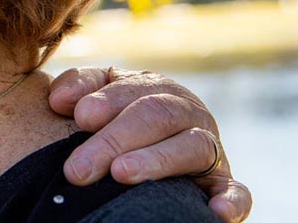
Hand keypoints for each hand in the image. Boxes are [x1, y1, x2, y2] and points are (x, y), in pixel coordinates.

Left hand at [49, 67, 251, 222]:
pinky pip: (237, 191)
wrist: (154, 146)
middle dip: (115, 139)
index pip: (133, 90)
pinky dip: (231, 201)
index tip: (80, 118)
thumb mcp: (101, 96)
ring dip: (156, 160)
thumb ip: (81, 88)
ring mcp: (209, 149)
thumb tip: (60, 100)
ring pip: (191, 146)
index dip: (107, 102)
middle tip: (78, 169)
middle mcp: (187, 113)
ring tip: (122, 174)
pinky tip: (215, 213)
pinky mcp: (223, 184)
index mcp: (156, 89)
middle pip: (156, 117)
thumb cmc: (115, 119)